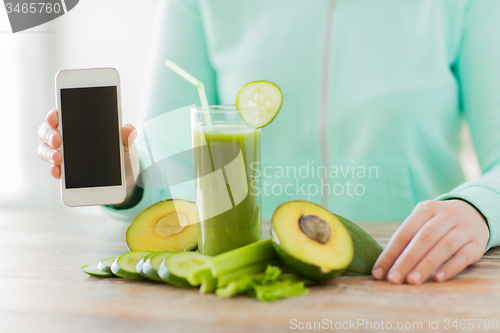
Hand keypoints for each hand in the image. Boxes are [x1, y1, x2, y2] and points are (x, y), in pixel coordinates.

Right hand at [37, 108, 139, 202]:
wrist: (126, 177)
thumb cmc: (123, 154)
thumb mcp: (127, 144)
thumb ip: (128, 136)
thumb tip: (129, 130)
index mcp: (80, 126)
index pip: (61, 115)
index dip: (54, 114)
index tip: (54, 116)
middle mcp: (67, 139)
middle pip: (48, 132)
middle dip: (50, 134)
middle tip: (57, 139)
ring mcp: (64, 156)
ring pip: (46, 150)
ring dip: (49, 153)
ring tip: (58, 158)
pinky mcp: (67, 173)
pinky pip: (55, 170)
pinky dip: (55, 170)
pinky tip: (58, 171)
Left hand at [371, 199, 488, 283]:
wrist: (473, 213)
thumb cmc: (437, 223)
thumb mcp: (422, 220)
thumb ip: (407, 237)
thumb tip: (386, 264)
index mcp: (426, 209)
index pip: (404, 232)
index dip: (390, 253)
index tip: (378, 272)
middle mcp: (446, 215)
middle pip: (424, 238)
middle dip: (406, 260)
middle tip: (393, 279)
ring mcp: (464, 228)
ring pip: (444, 247)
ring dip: (426, 265)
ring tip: (412, 281)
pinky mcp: (477, 243)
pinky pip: (464, 256)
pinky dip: (449, 268)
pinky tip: (437, 278)